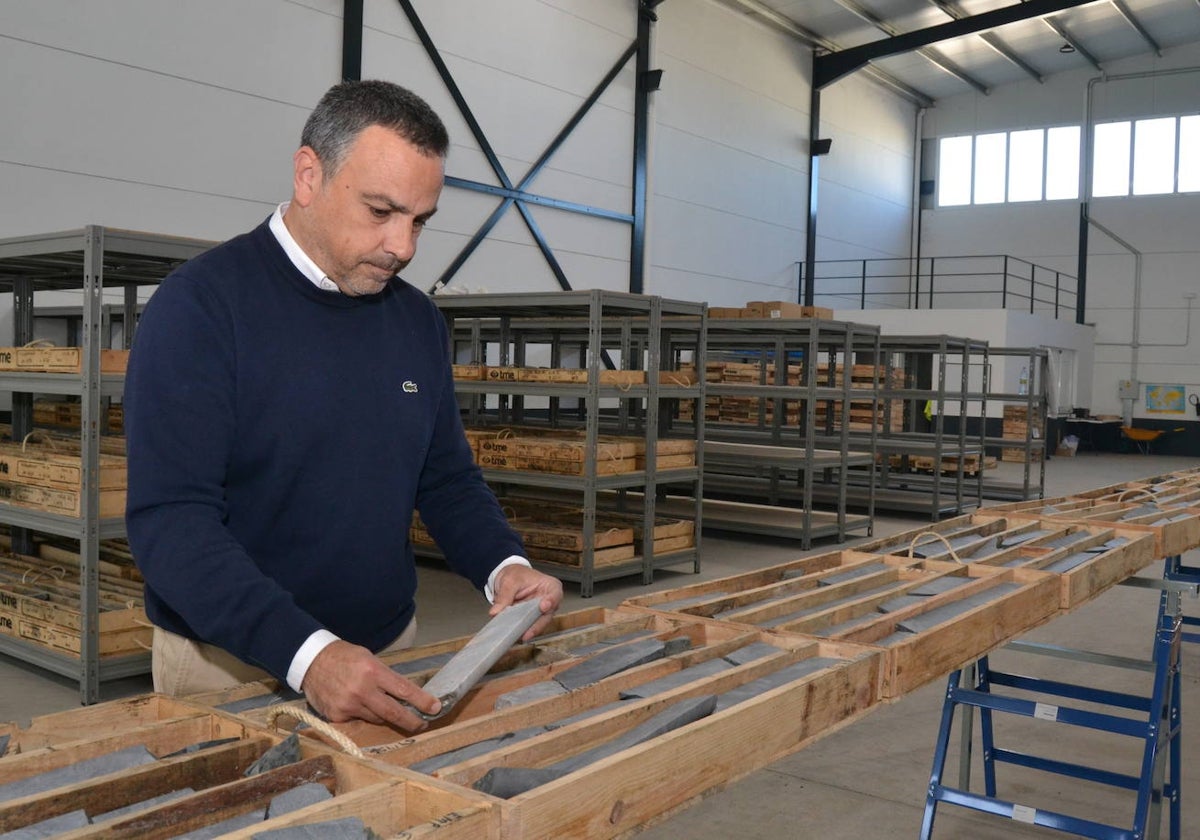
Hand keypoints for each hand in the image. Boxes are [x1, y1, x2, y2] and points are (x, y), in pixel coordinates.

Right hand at [301, 639, 438, 730]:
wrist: (311, 660)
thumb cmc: (344, 656)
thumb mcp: (369, 658)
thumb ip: (385, 677)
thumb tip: (406, 694)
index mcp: (372, 671)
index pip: (404, 690)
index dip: (422, 701)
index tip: (435, 707)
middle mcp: (361, 690)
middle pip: (393, 712)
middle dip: (412, 720)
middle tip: (423, 723)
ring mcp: (348, 705)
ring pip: (377, 718)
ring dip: (385, 715)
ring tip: (386, 708)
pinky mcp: (337, 716)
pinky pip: (358, 721)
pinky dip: (363, 715)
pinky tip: (356, 704)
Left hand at [490, 564, 562, 640]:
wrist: (508, 578)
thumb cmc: (516, 575)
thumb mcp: (509, 581)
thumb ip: (504, 596)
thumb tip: (496, 612)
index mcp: (550, 586)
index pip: (555, 594)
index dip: (551, 601)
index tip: (543, 607)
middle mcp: (548, 601)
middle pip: (547, 615)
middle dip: (537, 625)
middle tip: (527, 633)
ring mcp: (540, 613)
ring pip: (537, 625)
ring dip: (527, 631)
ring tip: (517, 636)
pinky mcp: (531, 620)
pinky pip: (527, 628)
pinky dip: (520, 631)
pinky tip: (513, 634)